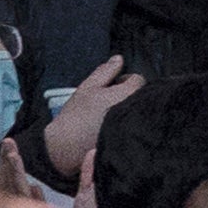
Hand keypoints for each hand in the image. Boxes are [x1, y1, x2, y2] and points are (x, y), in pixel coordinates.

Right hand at [38, 54, 133, 182]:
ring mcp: (135, 128)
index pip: (138, 80)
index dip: (125, 80)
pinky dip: (130, 127)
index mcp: (126, 94)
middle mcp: (135, 111)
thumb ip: (105, 72)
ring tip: (112, 116)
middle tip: (111, 102)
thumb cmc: (75, 116)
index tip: (113, 87)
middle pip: (141, 96)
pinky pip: (137, 130)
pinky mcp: (132, 142)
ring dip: (130, 111)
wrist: (65, 148)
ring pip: (140, 112)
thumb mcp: (87, 88)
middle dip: (130, 95)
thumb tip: (119, 59)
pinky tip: (115, 130)